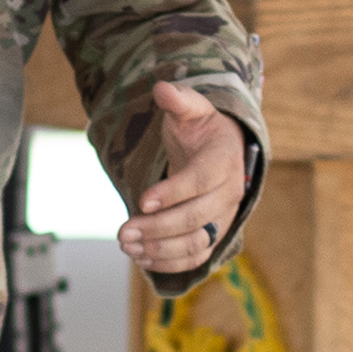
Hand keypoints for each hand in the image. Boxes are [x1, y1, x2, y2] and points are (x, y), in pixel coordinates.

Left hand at [113, 78, 247, 274]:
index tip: (142, 200)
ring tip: (127, 246)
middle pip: (195, 218)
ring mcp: (224, 217)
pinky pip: (197, 256)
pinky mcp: (215, 234)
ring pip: (196, 242)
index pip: (200, 180)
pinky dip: (171, 263)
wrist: (221, 151)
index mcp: (224, 159)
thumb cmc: (200, 128)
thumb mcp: (191, 108)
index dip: (172, 192)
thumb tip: (162, 88)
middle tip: (122, 231)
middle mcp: (229, 193)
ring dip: (160, 249)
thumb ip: (178, 100)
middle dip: (157, 228)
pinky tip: (142, 258)